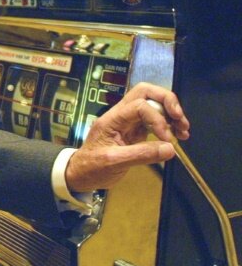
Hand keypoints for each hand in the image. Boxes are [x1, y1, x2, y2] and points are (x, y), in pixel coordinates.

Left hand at [65, 82, 190, 192]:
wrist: (81, 173)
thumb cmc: (91, 167)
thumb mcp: (114, 162)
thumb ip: (141, 155)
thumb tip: (169, 148)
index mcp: (112, 119)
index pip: (139, 106)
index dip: (157, 119)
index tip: (166, 138)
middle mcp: (120, 116)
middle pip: (145, 92)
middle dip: (167, 101)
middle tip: (180, 118)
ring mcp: (128, 122)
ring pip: (152, 104)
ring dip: (170, 112)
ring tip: (183, 129)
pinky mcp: (135, 131)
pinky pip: (154, 120)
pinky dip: (168, 124)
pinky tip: (177, 135)